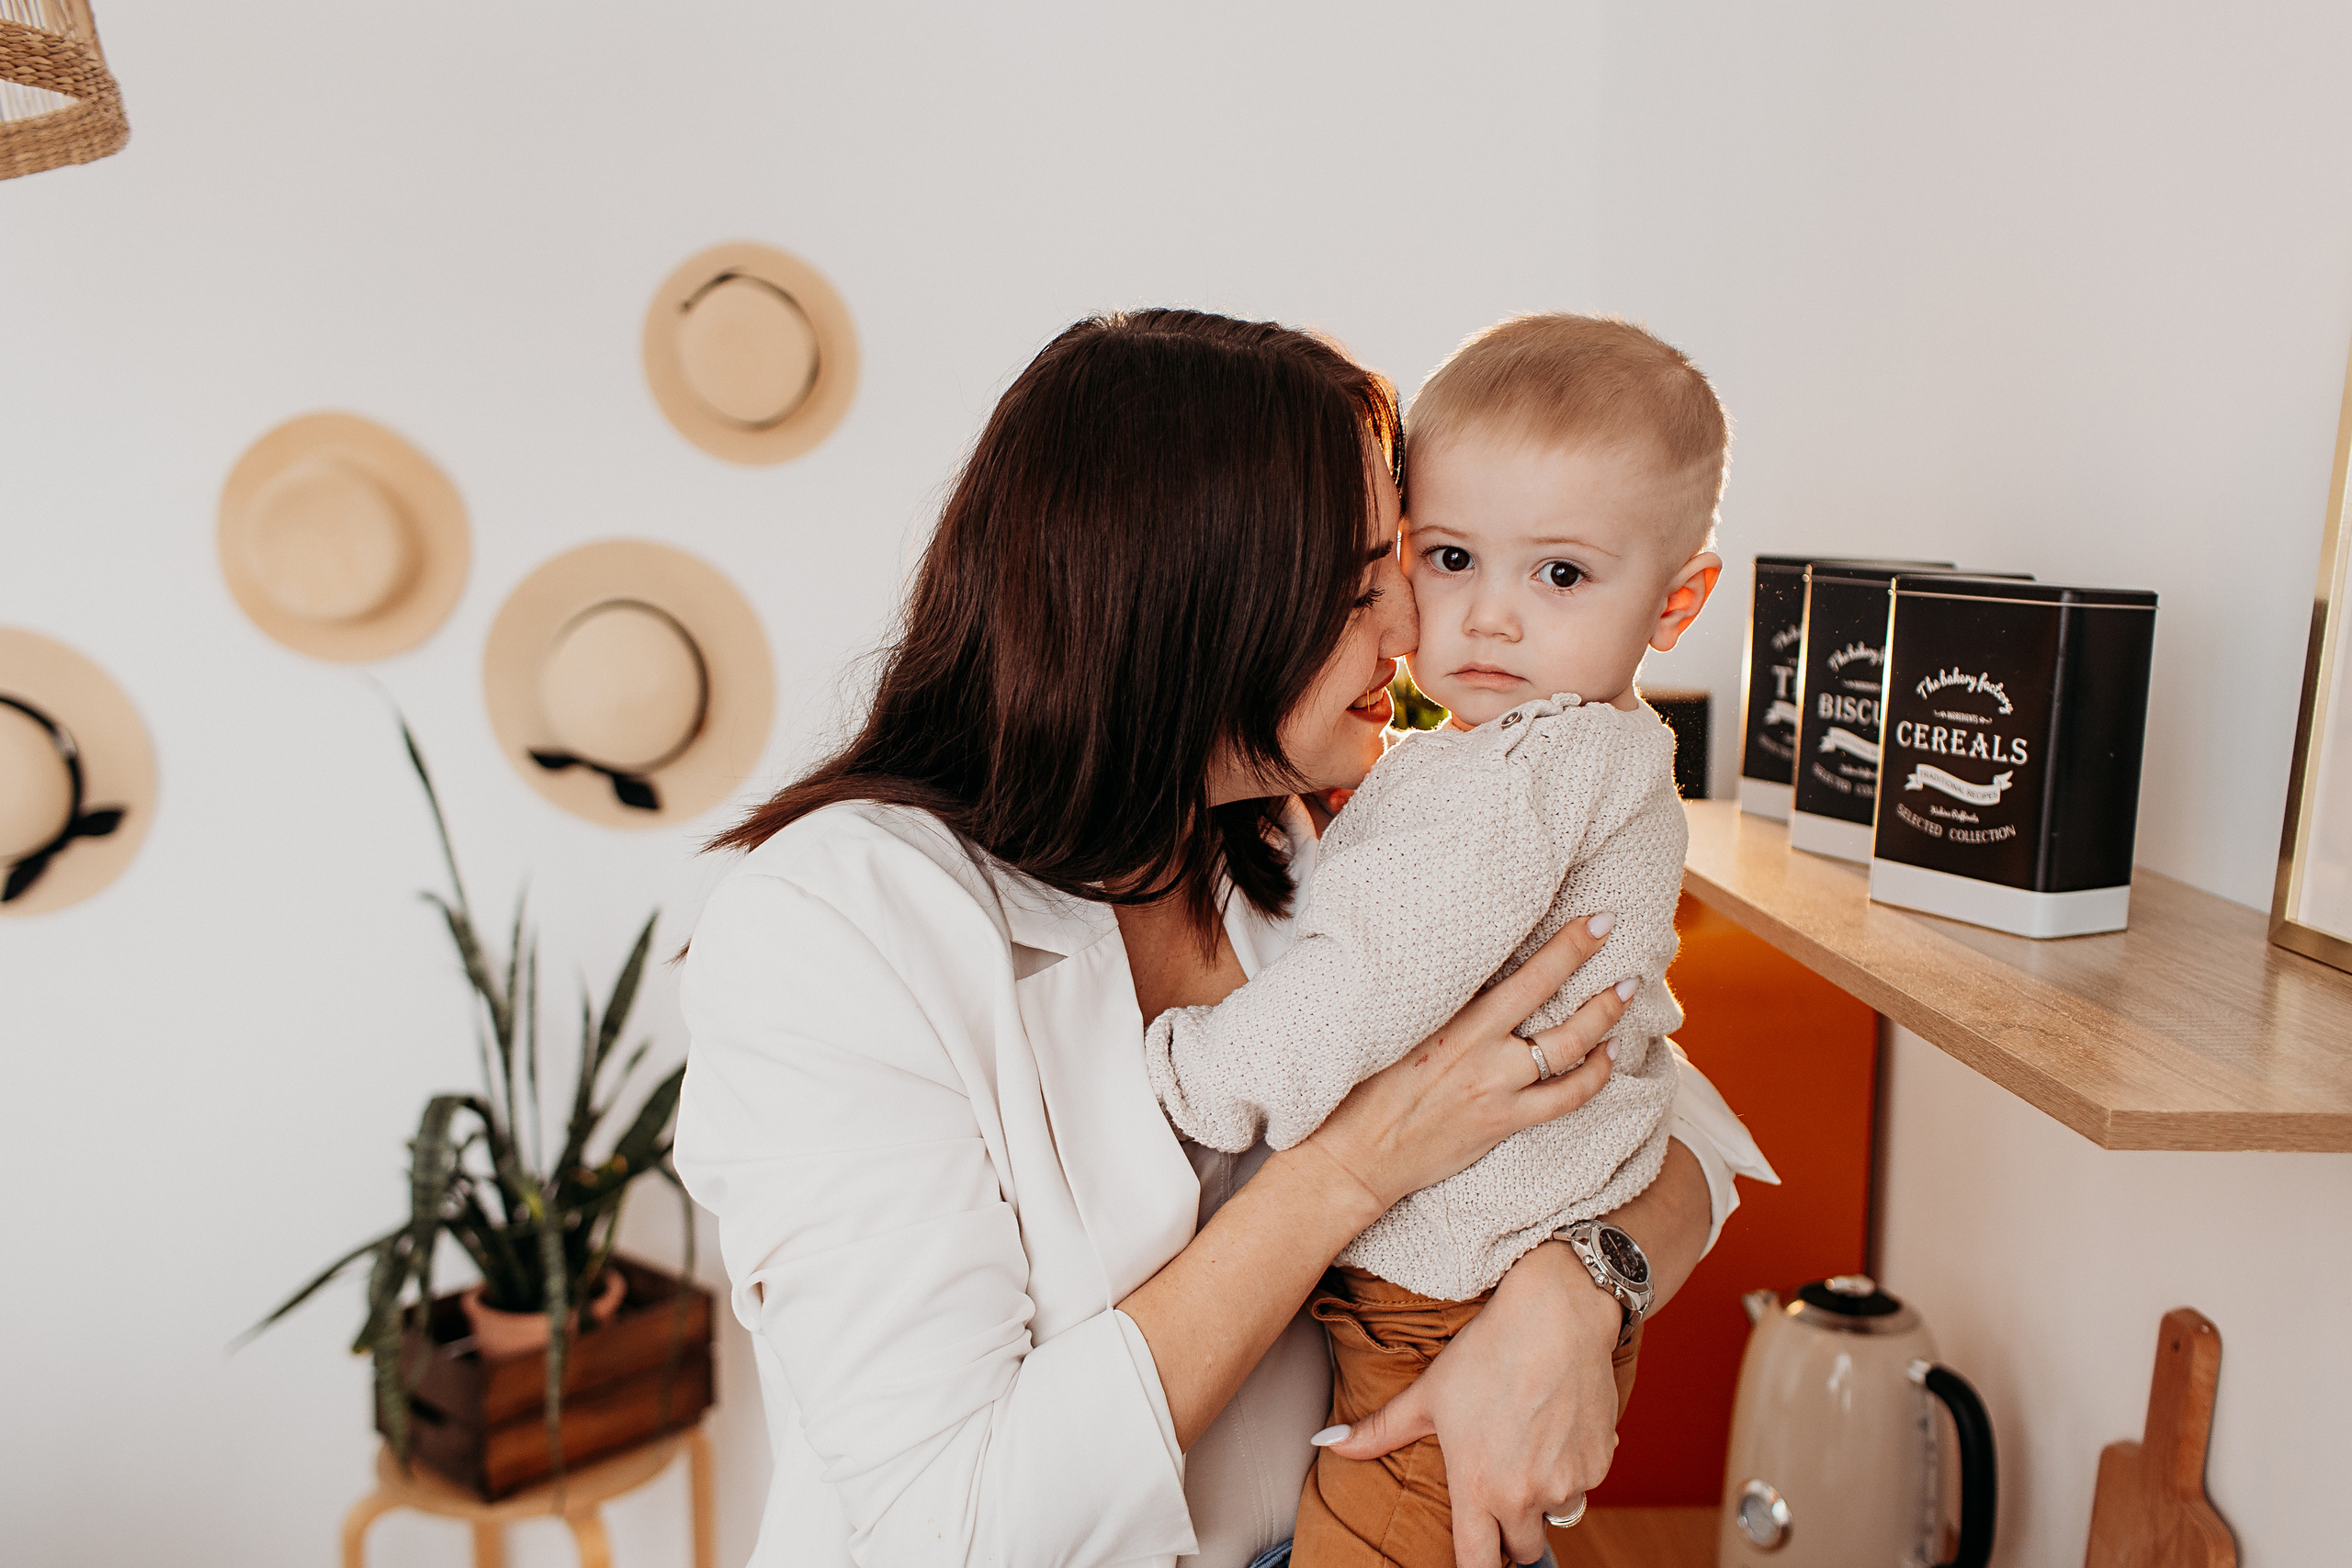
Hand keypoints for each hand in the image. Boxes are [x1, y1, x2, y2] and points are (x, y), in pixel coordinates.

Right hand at [1301, 914, 1635, 1213]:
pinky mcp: (1502, 1122)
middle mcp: (1480, 1051)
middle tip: (1619, 940)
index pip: (1522, 974)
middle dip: (1590, 967)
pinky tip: (1607, 1057)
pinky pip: (1564, 1099)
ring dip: (1603, 1019)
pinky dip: (1593, 1076)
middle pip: (1550, 999)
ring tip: (1625, 993)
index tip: (1596, 920)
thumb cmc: (1362, 1086)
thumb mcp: (1393, 1027)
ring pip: (1568, 1049)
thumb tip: (1466, 962)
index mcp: (1452, 1019)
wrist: (1354, 1154)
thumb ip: (1436, 1001)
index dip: (1566, 945)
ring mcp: (1495, 1088)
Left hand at [1324, 1241, 1623, 1567]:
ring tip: (1524, 1450)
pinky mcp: (1601, 1463)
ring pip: (1554, 1515)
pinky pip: (1584, 1485)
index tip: (1470, 1552)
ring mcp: (1568, 1483)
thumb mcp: (1427, 1394)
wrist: (1556, 1315)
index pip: (1476, 1567)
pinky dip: (1570, 1469)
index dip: (1472, 1565)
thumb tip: (1324, 1444)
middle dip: (1510, 1533)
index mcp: (1479, 1488)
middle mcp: (1527, 1496)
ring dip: (1541, 1499)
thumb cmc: (1485, 1352)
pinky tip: (1554, 1429)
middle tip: (1497, 1491)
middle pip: (1522, 1550)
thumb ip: (1377, 1431)